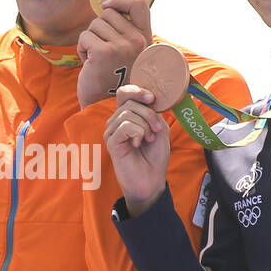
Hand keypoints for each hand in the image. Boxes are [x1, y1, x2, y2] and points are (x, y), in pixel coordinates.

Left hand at [76, 0, 152, 108]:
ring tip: (96, 60)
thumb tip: (107, 6)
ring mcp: (122, 46)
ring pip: (94, 24)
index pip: (139, 4)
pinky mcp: (104, 52)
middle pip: (108, 13)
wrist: (105, 106)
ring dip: (89, 41)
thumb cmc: (113, 80)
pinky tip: (89, 64)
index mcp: (146, 40)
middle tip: (101, 52)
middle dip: (98, 29)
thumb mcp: (128, 54)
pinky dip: (81, 50)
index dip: (120, 0)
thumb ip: (125, 33)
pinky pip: (84, 37)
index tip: (106, 6)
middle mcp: (138, 41)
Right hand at [103, 85, 169, 215]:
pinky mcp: (111, 142)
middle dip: (148, 114)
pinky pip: (125, 126)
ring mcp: (112, 131)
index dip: (137, 90)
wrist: (151, 179)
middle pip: (129, 102)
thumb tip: (149, 99)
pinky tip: (138, 144)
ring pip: (127, 114)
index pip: (124, 92)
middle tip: (157, 130)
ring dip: (145, 126)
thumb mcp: (160, 129)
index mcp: (128, 115)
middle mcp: (117, 121)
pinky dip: (137, 133)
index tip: (152, 98)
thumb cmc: (155, 156)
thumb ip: (153, 112)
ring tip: (148, 140)